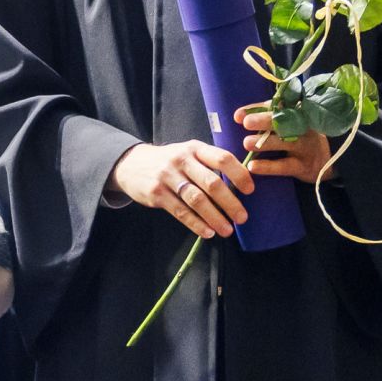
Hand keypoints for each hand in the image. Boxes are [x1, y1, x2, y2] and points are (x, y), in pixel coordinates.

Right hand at [111, 139, 254, 238]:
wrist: (131, 164)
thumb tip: (238, 186)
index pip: (222, 158)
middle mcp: (181, 159)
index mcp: (195, 148)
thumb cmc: (169, 161)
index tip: (250, 191)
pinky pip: (180, 211)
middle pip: (212, 182)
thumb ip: (209, 164)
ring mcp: (167, 176)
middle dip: (230, 202)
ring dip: (215, 217)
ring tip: (227, 230)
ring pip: (196, 200)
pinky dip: (196, 224)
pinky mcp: (156, 193)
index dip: (239, 174)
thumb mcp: (188, 153)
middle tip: (242, 218)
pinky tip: (208, 232)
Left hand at [233, 104, 336, 182]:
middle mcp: (303, 127)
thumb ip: (269, 117)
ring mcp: (304, 147)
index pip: (278, 107)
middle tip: (247, 123)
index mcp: (298, 113)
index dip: (258, 110)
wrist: (331, 159)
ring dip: (265, 143)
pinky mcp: (304, 166)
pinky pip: (285, 166)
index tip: (238, 116)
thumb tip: (240, 115)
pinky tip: (253, 167)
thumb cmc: (301, 136)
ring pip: (285, 143)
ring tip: (247, 143)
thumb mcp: (291, 123)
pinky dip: (268, 166)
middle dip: (264, 121)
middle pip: (284, 122)